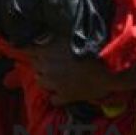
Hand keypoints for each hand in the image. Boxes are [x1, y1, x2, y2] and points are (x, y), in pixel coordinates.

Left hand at [19, 41, 135, 105]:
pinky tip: (63, 92)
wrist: (108, 69)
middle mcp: (46, 67)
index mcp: (46, 51)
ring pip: (41, 83)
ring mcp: (54, 83)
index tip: (30, 50)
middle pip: (35, 67)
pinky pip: (53, 99)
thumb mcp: (70, 37)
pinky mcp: (64, 96)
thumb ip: (55, 37)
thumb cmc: (91, 49)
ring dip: (46, 80)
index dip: (30, 50)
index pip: (26, 50)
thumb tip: (45, 35)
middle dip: (41, 65)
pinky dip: (57, 96)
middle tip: (54, 63)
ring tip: (58, 77)